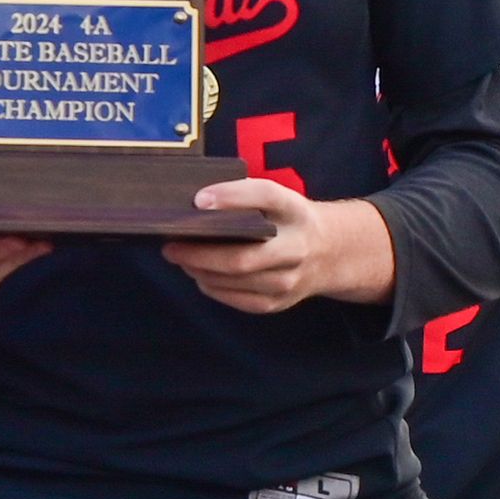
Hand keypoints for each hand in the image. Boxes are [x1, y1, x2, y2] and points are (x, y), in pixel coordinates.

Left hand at [163, 177, 396, 314]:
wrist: (329, 252)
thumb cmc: (288, 220)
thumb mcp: (276, 198)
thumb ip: (243, 196)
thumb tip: (195, 205)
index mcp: (294, 210)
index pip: (264, 196)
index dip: (230, 197)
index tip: (198, 200)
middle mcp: (296, 247)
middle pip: (241, 257)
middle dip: (198, 253)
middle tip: (170, 246)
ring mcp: (289, 280)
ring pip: (234, 280)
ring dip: (199, 270)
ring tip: (180, 258)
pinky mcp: (278, 302)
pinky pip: (236, 298)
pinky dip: (211, 286)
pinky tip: (199, 274)